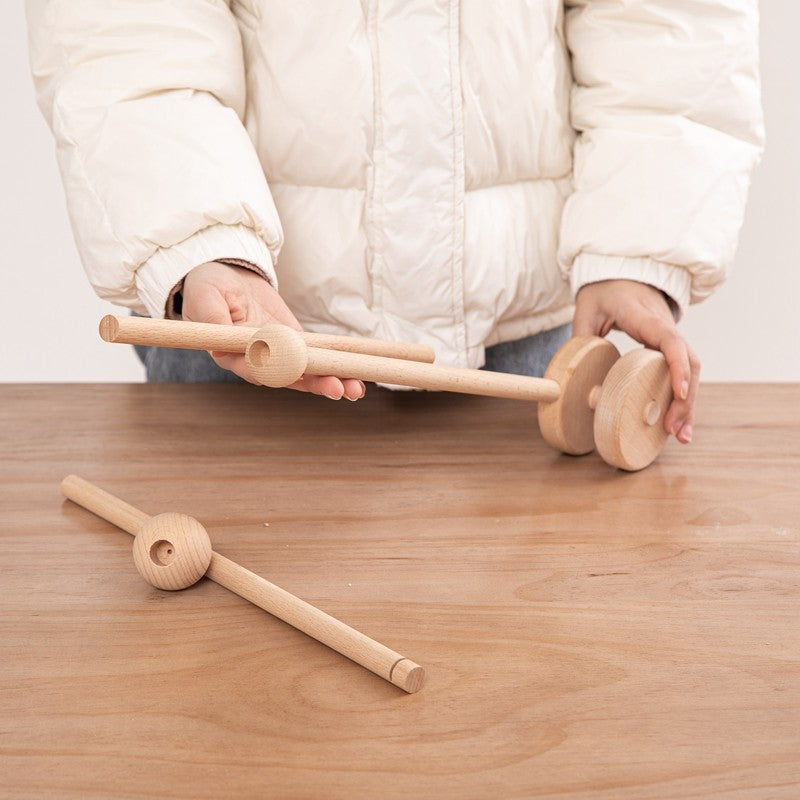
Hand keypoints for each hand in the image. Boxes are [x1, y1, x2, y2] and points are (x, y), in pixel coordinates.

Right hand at [181, 262, 364, 399]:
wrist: (227, 275)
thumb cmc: (208, 287)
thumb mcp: (205, 297)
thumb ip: (213, 317)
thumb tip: (226, 338)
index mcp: (231, 354)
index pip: (254, 368)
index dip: (276, 371)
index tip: (296, 373)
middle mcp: (257, 360)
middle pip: (287, 376)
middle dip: (314, 383)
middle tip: (337, 389)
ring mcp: (278, 353)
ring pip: (306, 372)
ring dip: (331, 380)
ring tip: (354, 389)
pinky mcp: (295, 343)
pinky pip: (316, 357)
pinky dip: (334, 366)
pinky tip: (355, 377)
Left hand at [572, 280, 698, 443]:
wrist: (622, 274)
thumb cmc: (604, 291)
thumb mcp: (587, 308)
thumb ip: (582, 336)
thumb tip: (577, 374)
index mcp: (647, 319)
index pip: (670, 342)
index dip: (677, 367)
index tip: (678, 392)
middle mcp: (666, 329)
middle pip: (690, 364)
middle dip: (686, 399)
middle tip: (674, 430)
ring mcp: (670, 339)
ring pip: (691, 372)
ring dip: (688, 405)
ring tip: (680, 436)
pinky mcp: (667, 349)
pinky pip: (681, 373)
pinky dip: (682, 398)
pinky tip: (676, 423)